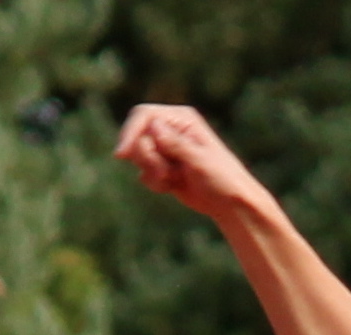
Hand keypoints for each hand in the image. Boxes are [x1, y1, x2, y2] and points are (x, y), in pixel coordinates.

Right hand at [116, 104, 277, 222]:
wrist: (229, 203)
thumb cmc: (223, 178)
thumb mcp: (200, 160)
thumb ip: (176, 144)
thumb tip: (154, 126)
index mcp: (181, 118)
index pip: (144, 115)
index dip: (129, 132)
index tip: (121, 156)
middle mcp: (170, 129)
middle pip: (137, 137)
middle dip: (148, 159)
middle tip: (167, 173)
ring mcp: (164, 148)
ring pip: (138, 156)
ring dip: (153, 172)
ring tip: (174, 179)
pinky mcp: (161, 166)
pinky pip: (144, 174)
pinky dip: (155, 183)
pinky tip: (174, 186)